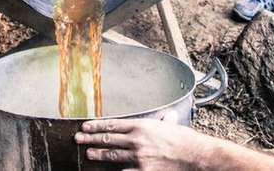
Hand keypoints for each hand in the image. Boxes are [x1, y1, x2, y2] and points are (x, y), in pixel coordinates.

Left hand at [75, 111, 207, 170]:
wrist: (195, 156)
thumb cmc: (185, 140)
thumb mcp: (171, 125)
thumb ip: (164, 121)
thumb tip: (168, 116)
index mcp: (141, 125)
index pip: (112, 124)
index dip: (96, 125)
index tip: (85, 126)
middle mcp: (136, 140)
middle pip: (107, 139)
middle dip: (90, 139)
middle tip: (78, 139)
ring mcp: (138, 157)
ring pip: (111, 155)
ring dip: (97, 155)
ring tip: (88, 154)